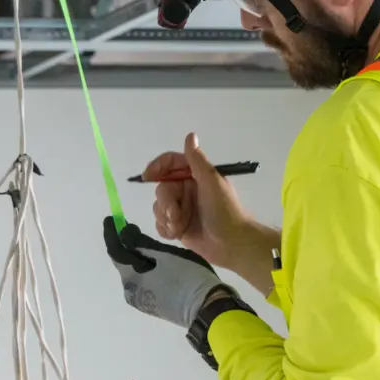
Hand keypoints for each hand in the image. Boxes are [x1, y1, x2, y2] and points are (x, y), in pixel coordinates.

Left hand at [103, 218, 224, 327]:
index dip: (111, 234)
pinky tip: (155, 263)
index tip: (110, 219)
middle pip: (124, 263)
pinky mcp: (152, 305)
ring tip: (146, 245)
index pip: (115, 251)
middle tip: (132, 228)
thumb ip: (142, 244)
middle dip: (126, 245)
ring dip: (137, 257)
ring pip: (134, 272)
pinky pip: (143, 281)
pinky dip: (144, 268)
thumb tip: (123, 233)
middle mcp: (131, 291)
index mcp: (131, 278)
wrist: (206, 307)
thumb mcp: (165, 255)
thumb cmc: (186, 277)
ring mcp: (141, 300)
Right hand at [144, 133, 255, 269]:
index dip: (157, 167)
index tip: (147, 177)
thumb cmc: (224, 210)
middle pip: (161, 188)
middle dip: (166, 203)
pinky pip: (160, 223)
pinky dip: (166, 229)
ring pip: (158, 207)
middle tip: (175, 214)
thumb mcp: (212, 182)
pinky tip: (176, 234)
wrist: (232, 244)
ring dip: (166, 218)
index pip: (170, 163)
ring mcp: (181, 208)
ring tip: (180, 227)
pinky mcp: (178, 226)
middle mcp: (186, 189)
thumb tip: (190, 135)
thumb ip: (197, 160)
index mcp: (195, 175)